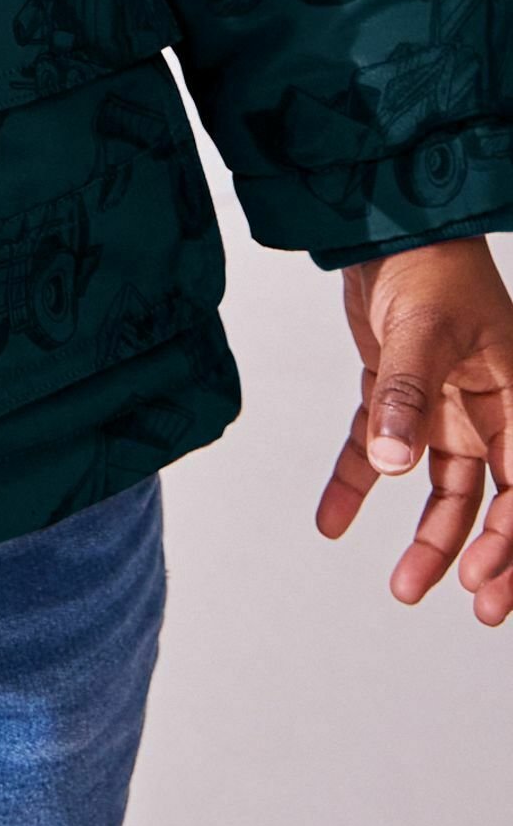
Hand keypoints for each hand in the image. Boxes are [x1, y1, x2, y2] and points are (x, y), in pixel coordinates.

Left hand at [315, 234, 512, 624]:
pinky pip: (376, 450)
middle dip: (484, 556)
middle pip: (494, 499)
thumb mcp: (421, 330)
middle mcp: (487, 408)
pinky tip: (330, 522)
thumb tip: (391, 463)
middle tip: (475, 606)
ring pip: (443, 488)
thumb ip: (405, 396)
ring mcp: (443, 403)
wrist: (385, 219)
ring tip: (403, 587)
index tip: (485, 583)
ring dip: (427, 538)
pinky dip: (354, 485)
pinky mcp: (396, 393)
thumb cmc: (427, 263)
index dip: (511, 541)